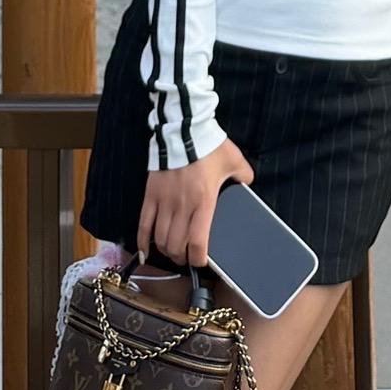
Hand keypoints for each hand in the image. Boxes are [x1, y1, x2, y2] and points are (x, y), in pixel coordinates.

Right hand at [137, 137, 253, 269]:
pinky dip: (143, 241)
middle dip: (181, 257)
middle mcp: (182, 206)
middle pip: (177, 245)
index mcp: (204, 201)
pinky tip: (145, 251)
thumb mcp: (234, 160)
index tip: (200, 262)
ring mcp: (164, 202)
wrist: (183, 127)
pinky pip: (143, 224)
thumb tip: (248, 184)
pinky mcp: (150, 195)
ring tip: (172, 251)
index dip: (198, 258)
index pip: (198, 241)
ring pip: (161, 239)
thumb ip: (243, 175)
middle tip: (186, 256)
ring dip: (166, 250)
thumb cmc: (209, 145)